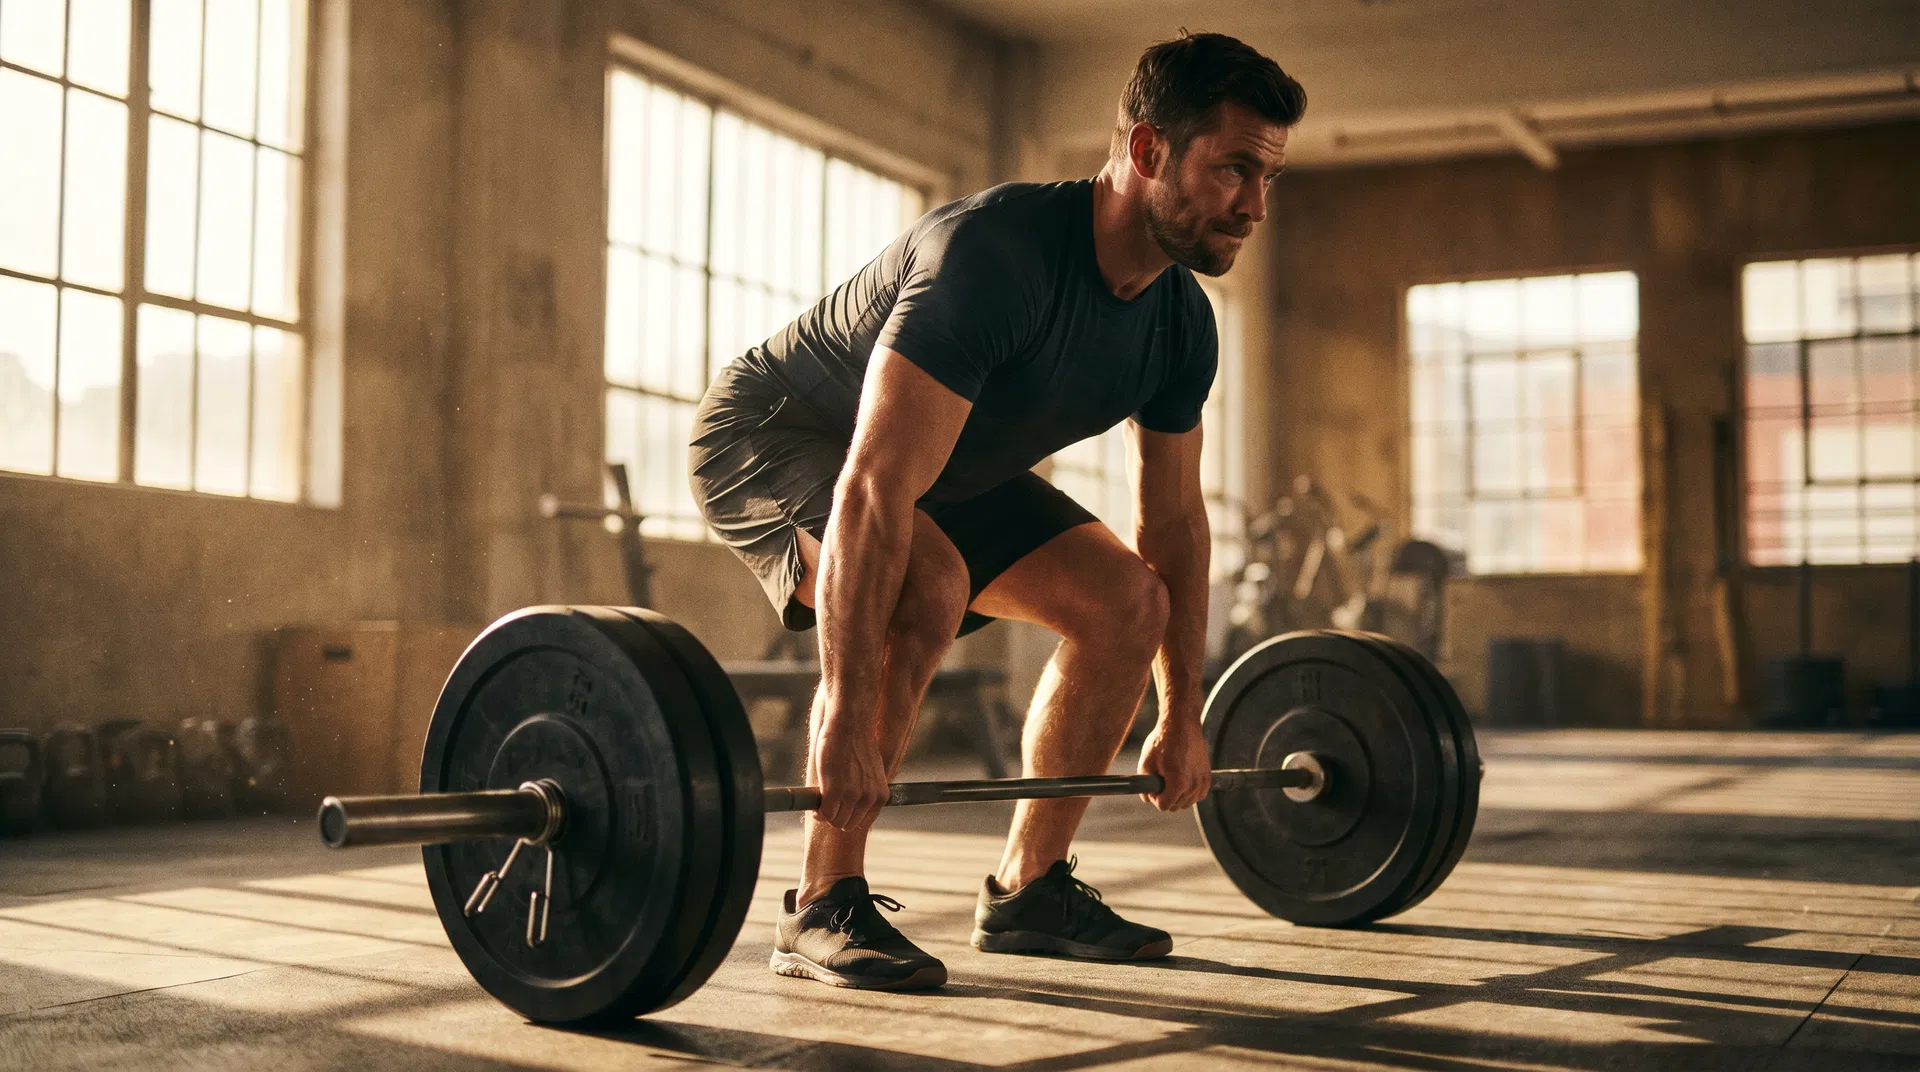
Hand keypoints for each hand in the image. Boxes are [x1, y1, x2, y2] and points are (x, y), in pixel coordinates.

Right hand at [810, 711, 887, 830]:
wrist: (851, 725)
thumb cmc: (858, 744)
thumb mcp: (871, 772)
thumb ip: (866, 790)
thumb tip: (854, 803)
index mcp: (880, 796)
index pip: (862, 822)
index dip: (848, 817)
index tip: (839, 810)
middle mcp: (869, 799)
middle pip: (847, 824)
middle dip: (836, 817)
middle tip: (827, 805)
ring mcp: (852, 796)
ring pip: (834, 821)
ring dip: (825, 814)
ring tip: (821, 802)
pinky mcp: (834, 791)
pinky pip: (824, 814)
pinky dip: (817, 812)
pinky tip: (815, 804)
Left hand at [1138, 718, 1210, 811]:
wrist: (1182, 724)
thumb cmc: (1163, 740)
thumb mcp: (1146, 762)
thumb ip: (1145, 784)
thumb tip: (1147, 798)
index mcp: (1178, 783)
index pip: (1164, 806)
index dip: (1155, 797)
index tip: (1153, 784)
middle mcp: (1193, 785)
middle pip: (1176, 807)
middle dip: (1165, 796)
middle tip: (1160, 779)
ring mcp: (1202, 781)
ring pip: (1187, 802)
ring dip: (1177, 795)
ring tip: (1170, 777)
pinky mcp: (1207, 776)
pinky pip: (1198, 795)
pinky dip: (1190, 792)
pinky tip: (1182, 779)